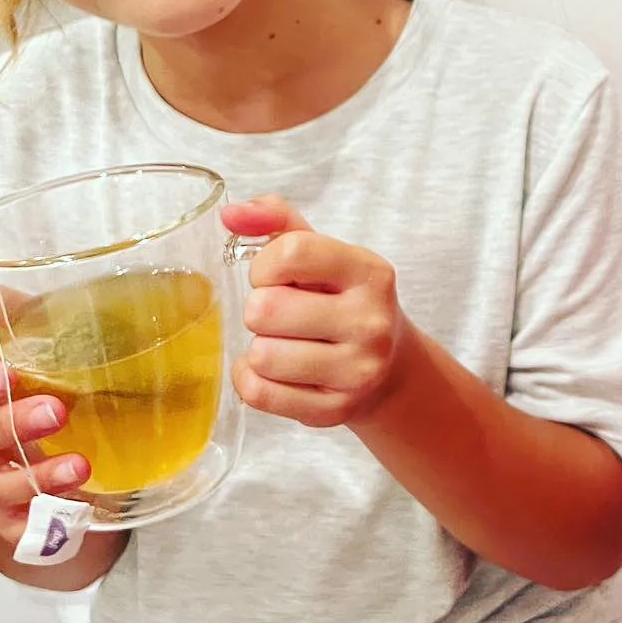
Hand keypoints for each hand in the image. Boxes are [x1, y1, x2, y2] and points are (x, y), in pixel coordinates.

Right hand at [0, 356, 86, 543]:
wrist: (33, 440)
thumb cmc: (24, 381)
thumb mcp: (20, 343)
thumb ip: (17, 318)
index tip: (3, 374)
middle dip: (0, 426)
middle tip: (55, 411)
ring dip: (32, 477)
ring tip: (79, 465)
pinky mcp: (2, 511)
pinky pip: (11, 526)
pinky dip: (37, 521)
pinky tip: (70, 510)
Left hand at [223, 197, 408, 428]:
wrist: (390, 367)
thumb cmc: (343, 301)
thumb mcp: (324, 256)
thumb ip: (277, 223)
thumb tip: (231, 213)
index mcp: (370, 273)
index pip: (291, 252)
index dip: (266, 264)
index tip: (278, 277)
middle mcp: (371, 321)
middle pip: (264, 309)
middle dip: (259, 310)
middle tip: (282, 315)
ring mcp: (357, 370)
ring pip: (261, 356)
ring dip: (259, 347)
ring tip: (284, 343)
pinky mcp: (335, 409)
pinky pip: (259, 393)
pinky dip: (251, 379)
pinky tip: (274, 371)